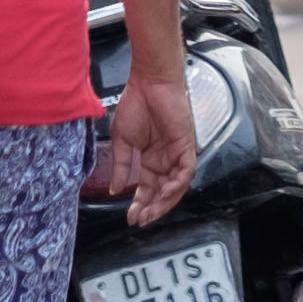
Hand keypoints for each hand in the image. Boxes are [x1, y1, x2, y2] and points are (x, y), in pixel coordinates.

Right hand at [98, 70, 195, 226]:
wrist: (148, 82)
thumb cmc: (135, 102)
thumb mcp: (122, 140)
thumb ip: (121, 165)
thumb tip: (116, 189)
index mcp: (150, 158)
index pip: (147, 187)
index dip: (140, 203)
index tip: (130, 216)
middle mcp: (165, 159)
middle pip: (162, 191)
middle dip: (151, 208)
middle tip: (140, 219)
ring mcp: (177, 153)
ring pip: (175, 186)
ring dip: (164, 201)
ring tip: (150, 212)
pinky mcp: (187, 145)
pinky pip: (186, 172)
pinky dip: (177, 185)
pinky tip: (164, 194)